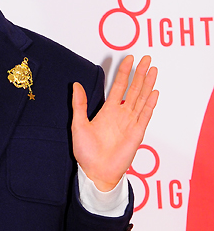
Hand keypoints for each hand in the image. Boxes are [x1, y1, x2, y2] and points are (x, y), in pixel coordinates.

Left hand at [72, 54, 157, 190]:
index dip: (124, 72)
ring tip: (153, 69)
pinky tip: (155, 92)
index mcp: (107, 112)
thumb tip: (76, 85)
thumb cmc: (86, 153)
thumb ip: (79, 104)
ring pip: (141, 99)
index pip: (118, 86)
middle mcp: (121, 115)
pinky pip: (145, 115)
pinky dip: (150, 103)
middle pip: (133, 89)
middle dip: (140, 73)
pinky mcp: (137, 133)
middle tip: (146, 58)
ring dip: (147, 84)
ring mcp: (130, 123)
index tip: (128, 59)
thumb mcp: (78, 125)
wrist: (96, 172)